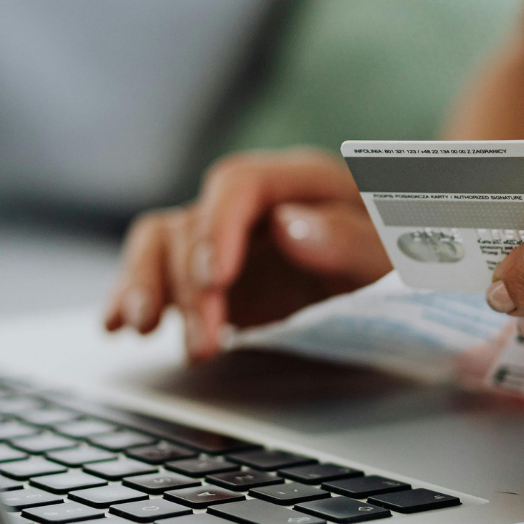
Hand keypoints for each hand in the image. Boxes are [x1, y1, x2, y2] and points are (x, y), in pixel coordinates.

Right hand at [104, 148, 391, 360]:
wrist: (407, 274)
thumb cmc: (406, 254)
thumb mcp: (397, 252)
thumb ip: (351, 239)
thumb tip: (289, 228)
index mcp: (299, 180)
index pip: (239, 184)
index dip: (218, 227)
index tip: (214, 278)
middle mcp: (251, 203)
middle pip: (193, 222)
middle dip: (189, 285)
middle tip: (205, 343)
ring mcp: (223, 238)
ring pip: (160, 243)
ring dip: (146, 286)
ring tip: (142, 330)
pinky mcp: (207, 276)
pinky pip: (156, 274)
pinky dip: (131, 296)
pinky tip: (116, 326)